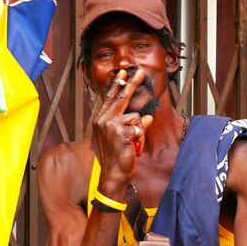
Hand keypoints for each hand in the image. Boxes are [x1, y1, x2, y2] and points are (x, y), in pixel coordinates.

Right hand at [91, 70, 152, 185]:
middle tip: (139, 72)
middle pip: (121, 98)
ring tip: (132, 143)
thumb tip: (146, 116)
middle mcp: (103, 120)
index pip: (110, 99)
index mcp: (100, 120)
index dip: (117, 85)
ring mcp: (111, 125)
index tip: (122, 73)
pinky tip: (133, 147)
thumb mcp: (120, 138)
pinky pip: (140, 127)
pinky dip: (141, 138)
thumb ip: (129, 124)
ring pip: (136, 116)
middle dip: (131, 83)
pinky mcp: (121, 132)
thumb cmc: (115, 156)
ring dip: (139, 131)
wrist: (112, 173)